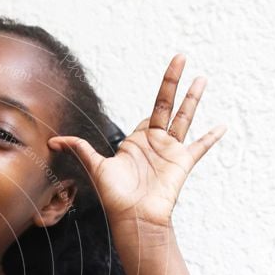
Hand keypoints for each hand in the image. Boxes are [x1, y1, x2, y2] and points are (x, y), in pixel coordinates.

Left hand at [47, 53, 226, 230]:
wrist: (133, 216)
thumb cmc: (115, 195)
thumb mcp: (94, 167)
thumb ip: (78, 149)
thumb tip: (52, 141)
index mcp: (137, 142)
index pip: (149, 114)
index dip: (154, 98)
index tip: (163, 75)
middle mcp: (155, 143)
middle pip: (166, 105)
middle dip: (173, 81)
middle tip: (181, 57)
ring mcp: (170, 151)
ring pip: (184, 118)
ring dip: (193, 99)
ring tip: (202, 79)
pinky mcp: (183, 162)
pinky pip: (200, 146)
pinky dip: (211, 137)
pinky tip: (223, 126)